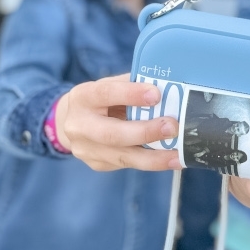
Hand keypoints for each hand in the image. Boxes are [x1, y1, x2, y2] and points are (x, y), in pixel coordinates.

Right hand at [54, 74, 180, 171]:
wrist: (71, 121)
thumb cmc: (101, 99)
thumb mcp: (110, 85)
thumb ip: (132, 85)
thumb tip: (166, 88)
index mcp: (83, 97)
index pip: (106, 94)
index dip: (131, 94)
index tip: (156, 94)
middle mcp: (79, 125)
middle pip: (112, 134)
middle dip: (145, 132)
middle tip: (172, 128)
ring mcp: (86, 149)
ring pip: (122, 156)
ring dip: (154, 158)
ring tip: (178, 156)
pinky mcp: (97, 164)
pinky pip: (126, 164)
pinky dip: (150, 163)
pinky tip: (169, 161)